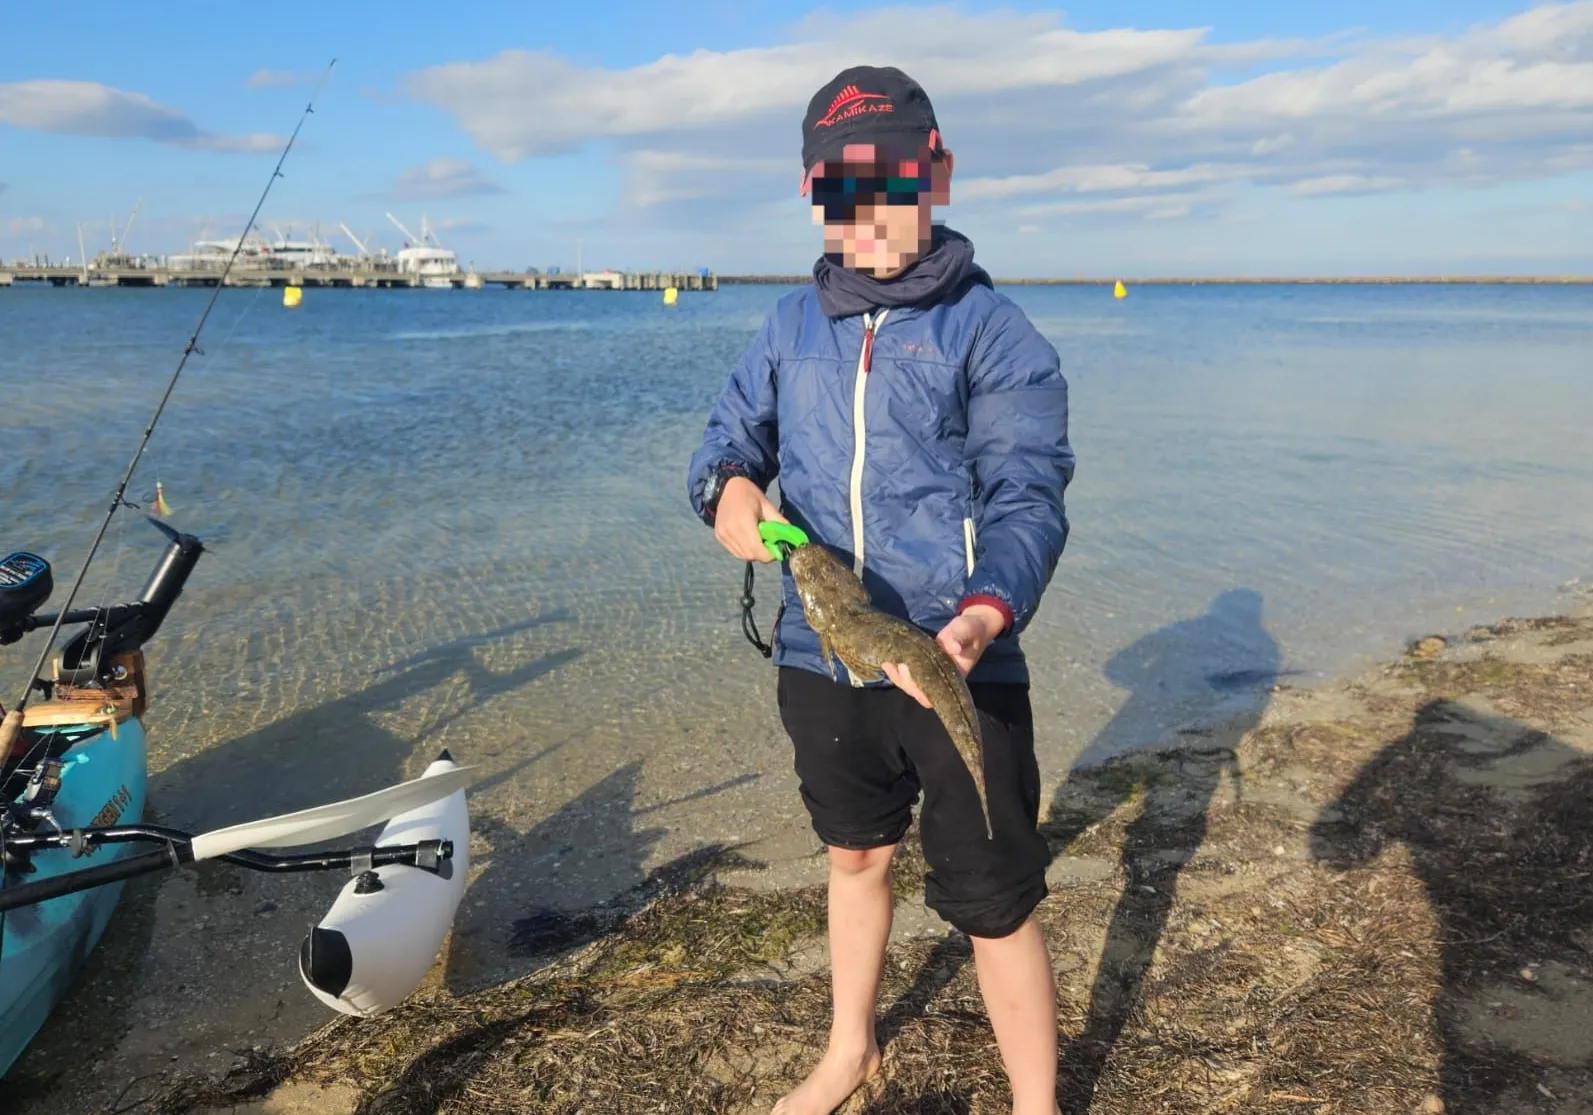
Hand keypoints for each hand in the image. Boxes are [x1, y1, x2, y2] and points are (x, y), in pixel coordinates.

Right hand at [713, 476, 787, 561]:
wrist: (727, 487)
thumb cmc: (750, 494)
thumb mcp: (767, 505)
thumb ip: (779, 523)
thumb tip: (792, 539)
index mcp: (743, 521)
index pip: (757, 550)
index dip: (770, 554)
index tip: (778, 548)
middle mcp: (730, 531)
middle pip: (750, 555)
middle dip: (764, 555)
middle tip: (770, 545)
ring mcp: (722, 535)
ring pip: (743, 556)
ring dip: (754, 553)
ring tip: (760, 541)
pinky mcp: (719, 537)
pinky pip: (735, 552)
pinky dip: (745, 551)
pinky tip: (749, 540)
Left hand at [881, 605, 1005, 708]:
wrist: (972, 626)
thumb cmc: (971, 629)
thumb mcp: (966, 629)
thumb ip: (958, 636)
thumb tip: (952, 647)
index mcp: (954, 677)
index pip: (934, 695)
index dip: (920, 690)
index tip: (911, 672)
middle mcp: (941, 680)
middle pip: (919, 692)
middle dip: (906, 682)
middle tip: (901, 664)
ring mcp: (931, 674)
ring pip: (911, 685)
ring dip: (898, 678)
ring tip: (888, 663)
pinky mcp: (924, 666)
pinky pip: (908, 674)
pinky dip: (896, 670)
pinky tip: (887, 660)